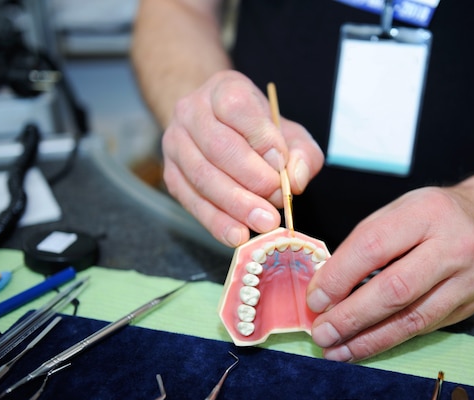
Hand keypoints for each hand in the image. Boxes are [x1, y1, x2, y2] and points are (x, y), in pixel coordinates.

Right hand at [162, 70, 323, 246]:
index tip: (281, 162)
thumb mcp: (290, 134)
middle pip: (219, 146)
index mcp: (223, 89)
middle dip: (252, 179)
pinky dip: (216, 221)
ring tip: (265, 222)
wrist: (218, 127)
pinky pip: (192, 201)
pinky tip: (238, 235)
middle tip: (277, 201)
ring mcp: (175, 143)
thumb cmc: (260, 132)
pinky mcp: (171, 174)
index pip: (236, 107)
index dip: (260, 137)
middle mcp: (191, 111)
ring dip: (236, 204)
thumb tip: (295, 181)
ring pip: (202, 176)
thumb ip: (302, 154)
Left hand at [306, 186, 473, 361]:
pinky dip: (389, 340)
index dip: (339, 277)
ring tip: (336, 350)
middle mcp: (454, 245)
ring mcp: (468, 279)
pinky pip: (424, 328)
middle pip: (395, 289)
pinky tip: (363, 346)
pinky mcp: (472, 305)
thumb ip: (363, 243)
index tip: (315, 299)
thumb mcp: (397, 210)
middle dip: (351, 317)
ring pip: (412, 319)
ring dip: (368, 339)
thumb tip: (325, 287)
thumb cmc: (432, 215)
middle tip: (321, 332)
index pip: (374, 246)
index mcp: (426, 212)